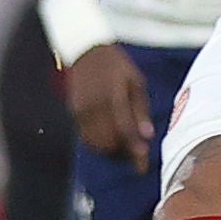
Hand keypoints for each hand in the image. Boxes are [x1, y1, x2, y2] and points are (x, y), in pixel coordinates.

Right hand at [65, 43, 155, 170]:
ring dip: (111, 152)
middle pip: (109, 142)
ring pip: (96, 144)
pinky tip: (110, 141)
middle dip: (124, 154)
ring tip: (125, 150)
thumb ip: (141, 110)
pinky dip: (99, 145)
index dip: (134, 152)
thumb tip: (147, 136)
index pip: (125, 131)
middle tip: (137, 157)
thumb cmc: (117, 66)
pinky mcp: (74, 113)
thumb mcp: (136, 82)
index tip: (143, 168)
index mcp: (113, 96)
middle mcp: (94, 106)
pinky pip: (86, 137)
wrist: (86, 51)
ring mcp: (81, 111)